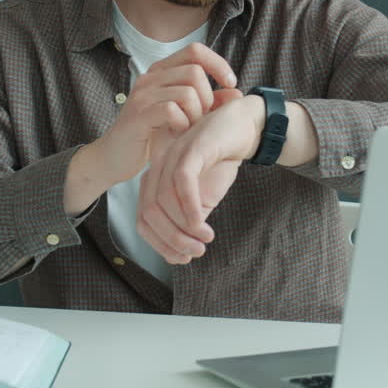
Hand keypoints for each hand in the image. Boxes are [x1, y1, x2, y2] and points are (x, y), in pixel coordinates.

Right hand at [85, 43, 236, 188]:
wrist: (114, 157)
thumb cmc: (151, 135)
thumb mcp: (184, 115)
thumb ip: (209, 102)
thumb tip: (235, 92)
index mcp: (161, 71)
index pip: (195, 50)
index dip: (218, 63)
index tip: (230, 83)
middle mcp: (151, 77)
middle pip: (195, 72)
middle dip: (207, 99)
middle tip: (199, 119)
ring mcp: (143, 95)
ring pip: (187, 93)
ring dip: (195, 115)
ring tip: (187, 129)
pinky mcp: (139, 115)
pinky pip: (173, 111)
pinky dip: (182, 126)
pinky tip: (175, 135)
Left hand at [137, 93, 262, 264]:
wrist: (243, 127)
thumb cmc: (220, 163)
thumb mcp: (202, 199)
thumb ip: (188, 222)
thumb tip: (179, 255)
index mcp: (155, 180)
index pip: (143, 221)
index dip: (160, 245)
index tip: (184, 259)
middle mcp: (157, 167)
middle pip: (148, 213)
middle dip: (171, 240)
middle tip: (196, 253)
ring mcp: (172, 155)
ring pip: (162, 200)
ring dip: (182, 229)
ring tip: (204, 241)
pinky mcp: (192, 148)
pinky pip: (182, 182)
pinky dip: (189, 208)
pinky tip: (202, 224)